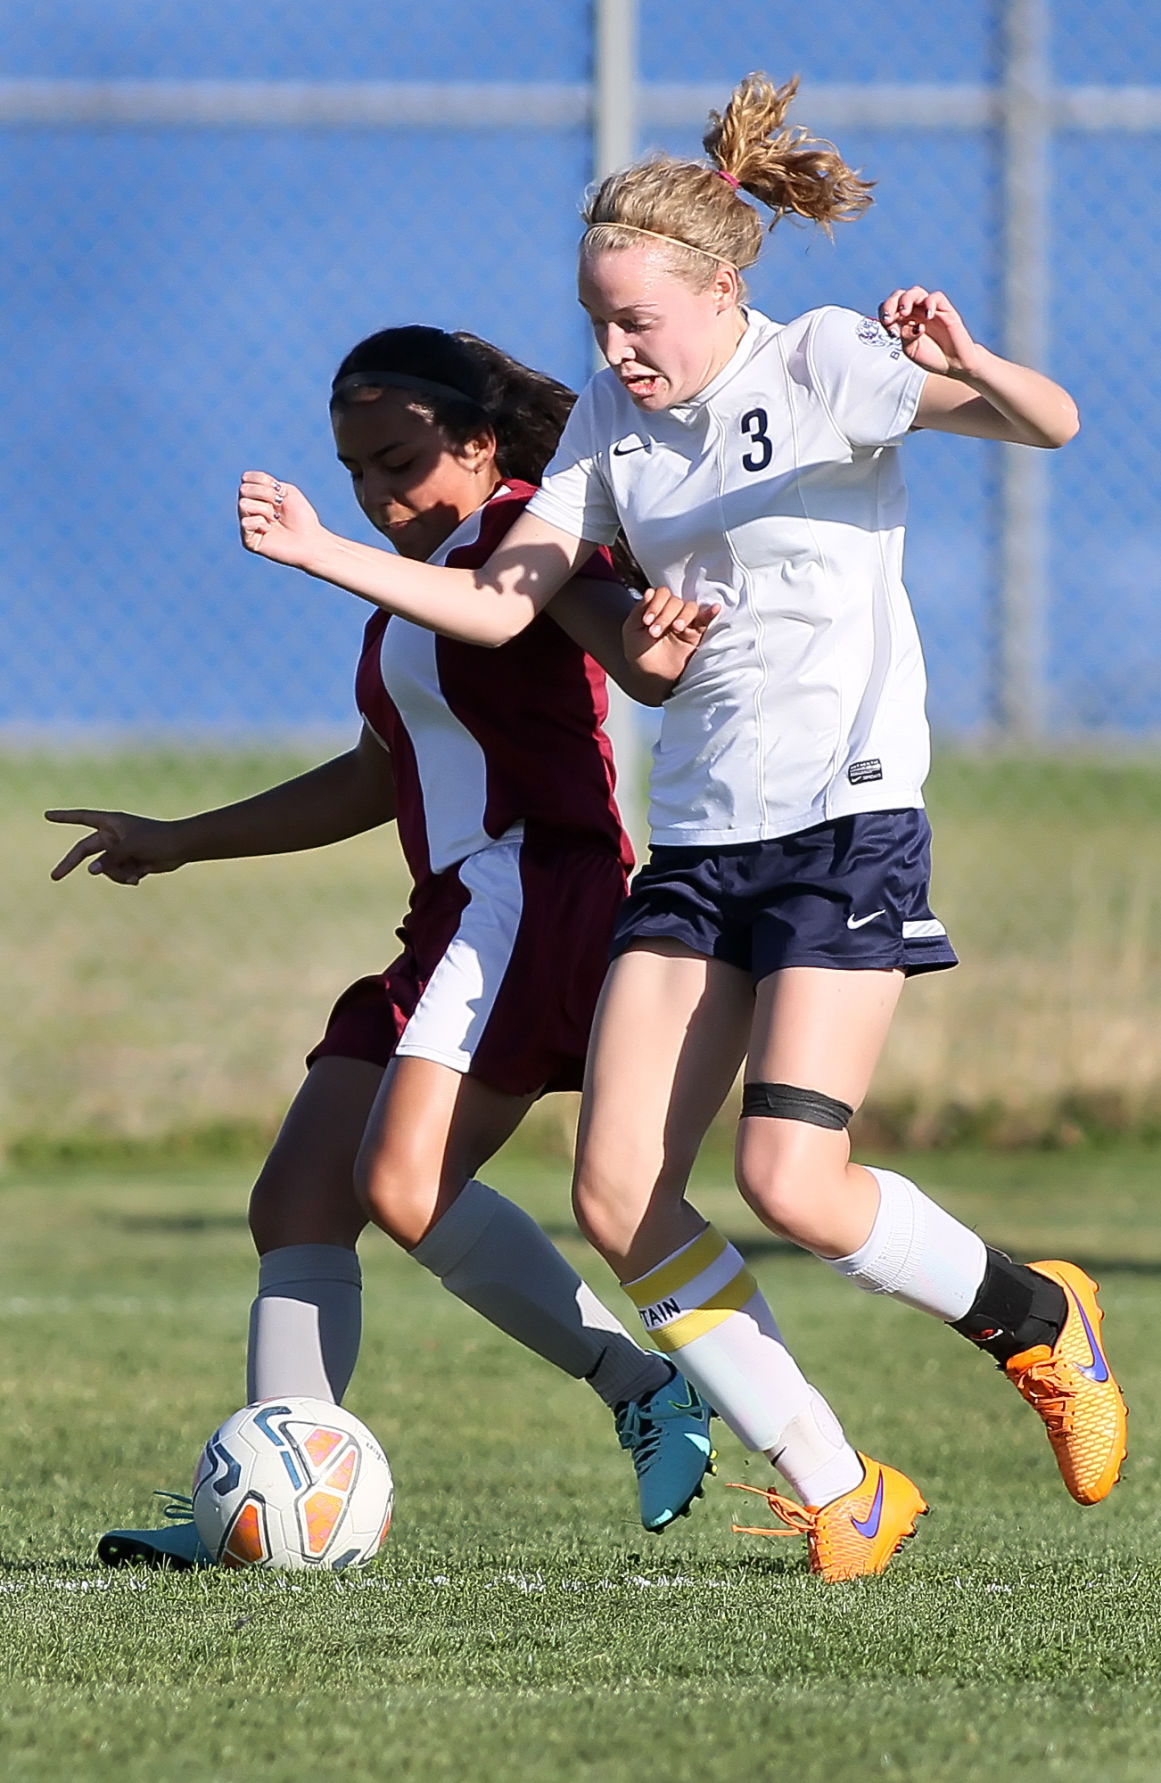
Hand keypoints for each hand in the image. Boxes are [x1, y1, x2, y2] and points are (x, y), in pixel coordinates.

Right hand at [45, 809, 189, 885]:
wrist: (182, 847)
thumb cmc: (157, 839)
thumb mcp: (130, 847)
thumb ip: (109, 858)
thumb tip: (91, 871)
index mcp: (111, 823)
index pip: (81, 818)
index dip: (64, 817)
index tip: (47, 815)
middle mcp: (112, 836)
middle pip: (84, 851)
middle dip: (71, 864)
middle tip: (54, 877)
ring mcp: (120, 850)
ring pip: (104, 868)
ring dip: (116, 874)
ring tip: (134, 873)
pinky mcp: (129, 862)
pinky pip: (118, 874)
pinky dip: (126, 877)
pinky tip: (140, 876)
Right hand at [238, 472, 327, 569]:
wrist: (310, 540)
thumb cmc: (302, 516)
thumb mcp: (286, 491)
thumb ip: (264, 483)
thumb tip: (245, 485)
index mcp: (257, 496)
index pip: (246, 478)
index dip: (262, 480)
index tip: (279, 491)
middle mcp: (250, 510)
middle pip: (243, 489)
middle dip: (265, 493)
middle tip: (279, 504)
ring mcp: (248, 526)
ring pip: (243, 504)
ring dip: (264, 509)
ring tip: (275, 519)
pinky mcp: (248, 541)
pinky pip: (245, 523)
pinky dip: (261, 523)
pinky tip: (270, 530)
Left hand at [623, 586, 718, 683]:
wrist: (650, 675)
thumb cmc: (639, 653)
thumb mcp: (631, 630)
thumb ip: (639, 610)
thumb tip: (650, 591)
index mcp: (656, 608)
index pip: (661, 594)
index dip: (655, 604)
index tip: (646, 621)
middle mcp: (671, 612)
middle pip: (675, 601)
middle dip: (665, 615)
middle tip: (655, 633)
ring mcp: (685, 622)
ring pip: (690, 608)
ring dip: (683, 615)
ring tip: (676, 628)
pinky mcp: (697, 634)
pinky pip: (706, 620)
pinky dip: (710, 613)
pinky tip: (714, 608)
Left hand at [878, 288, 983, 379]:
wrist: (954, 364)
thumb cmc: (932, 357)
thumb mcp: (911, 350)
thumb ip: (905, 336)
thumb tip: (906, 325)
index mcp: (902, 321)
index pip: (888, 307)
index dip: (884, 313)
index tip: (888, 328)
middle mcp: (915, 312)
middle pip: (899, 296)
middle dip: (890, 304)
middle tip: (890, 319)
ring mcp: (929, 309)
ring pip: (916, 292)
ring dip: (907, 299)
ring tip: (905, 312)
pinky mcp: (945, 309)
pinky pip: (936, 297)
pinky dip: (930, 303)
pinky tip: (928, 316)